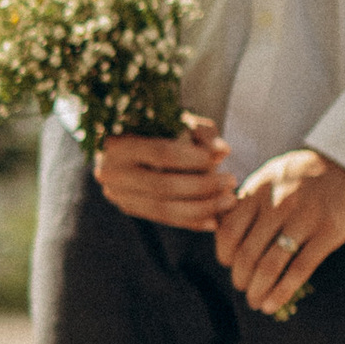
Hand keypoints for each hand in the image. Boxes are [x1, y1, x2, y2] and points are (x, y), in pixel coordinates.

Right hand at [92, 113, 237, 228]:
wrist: (126, 140)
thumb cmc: (159, 125)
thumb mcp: (179, 121)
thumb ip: (202, 134)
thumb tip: (223, 152)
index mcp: (119, 142)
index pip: (160, 153)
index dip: (192, 157)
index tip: (219, 158)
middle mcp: (113, 172)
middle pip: (163, 185)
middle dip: (203, 186)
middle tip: (231, 181)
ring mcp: (118, 194)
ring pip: (163, 209)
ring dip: (202, 208)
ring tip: (229, 200)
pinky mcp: (129, 208)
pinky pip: (163, 220)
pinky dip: (191, 222)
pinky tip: (214, 221)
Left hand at [212, 147, 344, 309]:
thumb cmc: (309, 172)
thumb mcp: (273, 174)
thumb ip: (249, 199)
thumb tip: (221, 225)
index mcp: (259, 191)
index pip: (228, 231)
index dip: (223, 254)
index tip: (228, 264)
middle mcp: (277, 205)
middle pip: (246, 254)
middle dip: (240, 278)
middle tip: (242, 287)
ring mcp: (303, 219)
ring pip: (269, 266)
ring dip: (257, 290)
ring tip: (255, 301)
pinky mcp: (328, 233)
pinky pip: (299, 270)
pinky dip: (281, 292)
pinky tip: (272, 305)